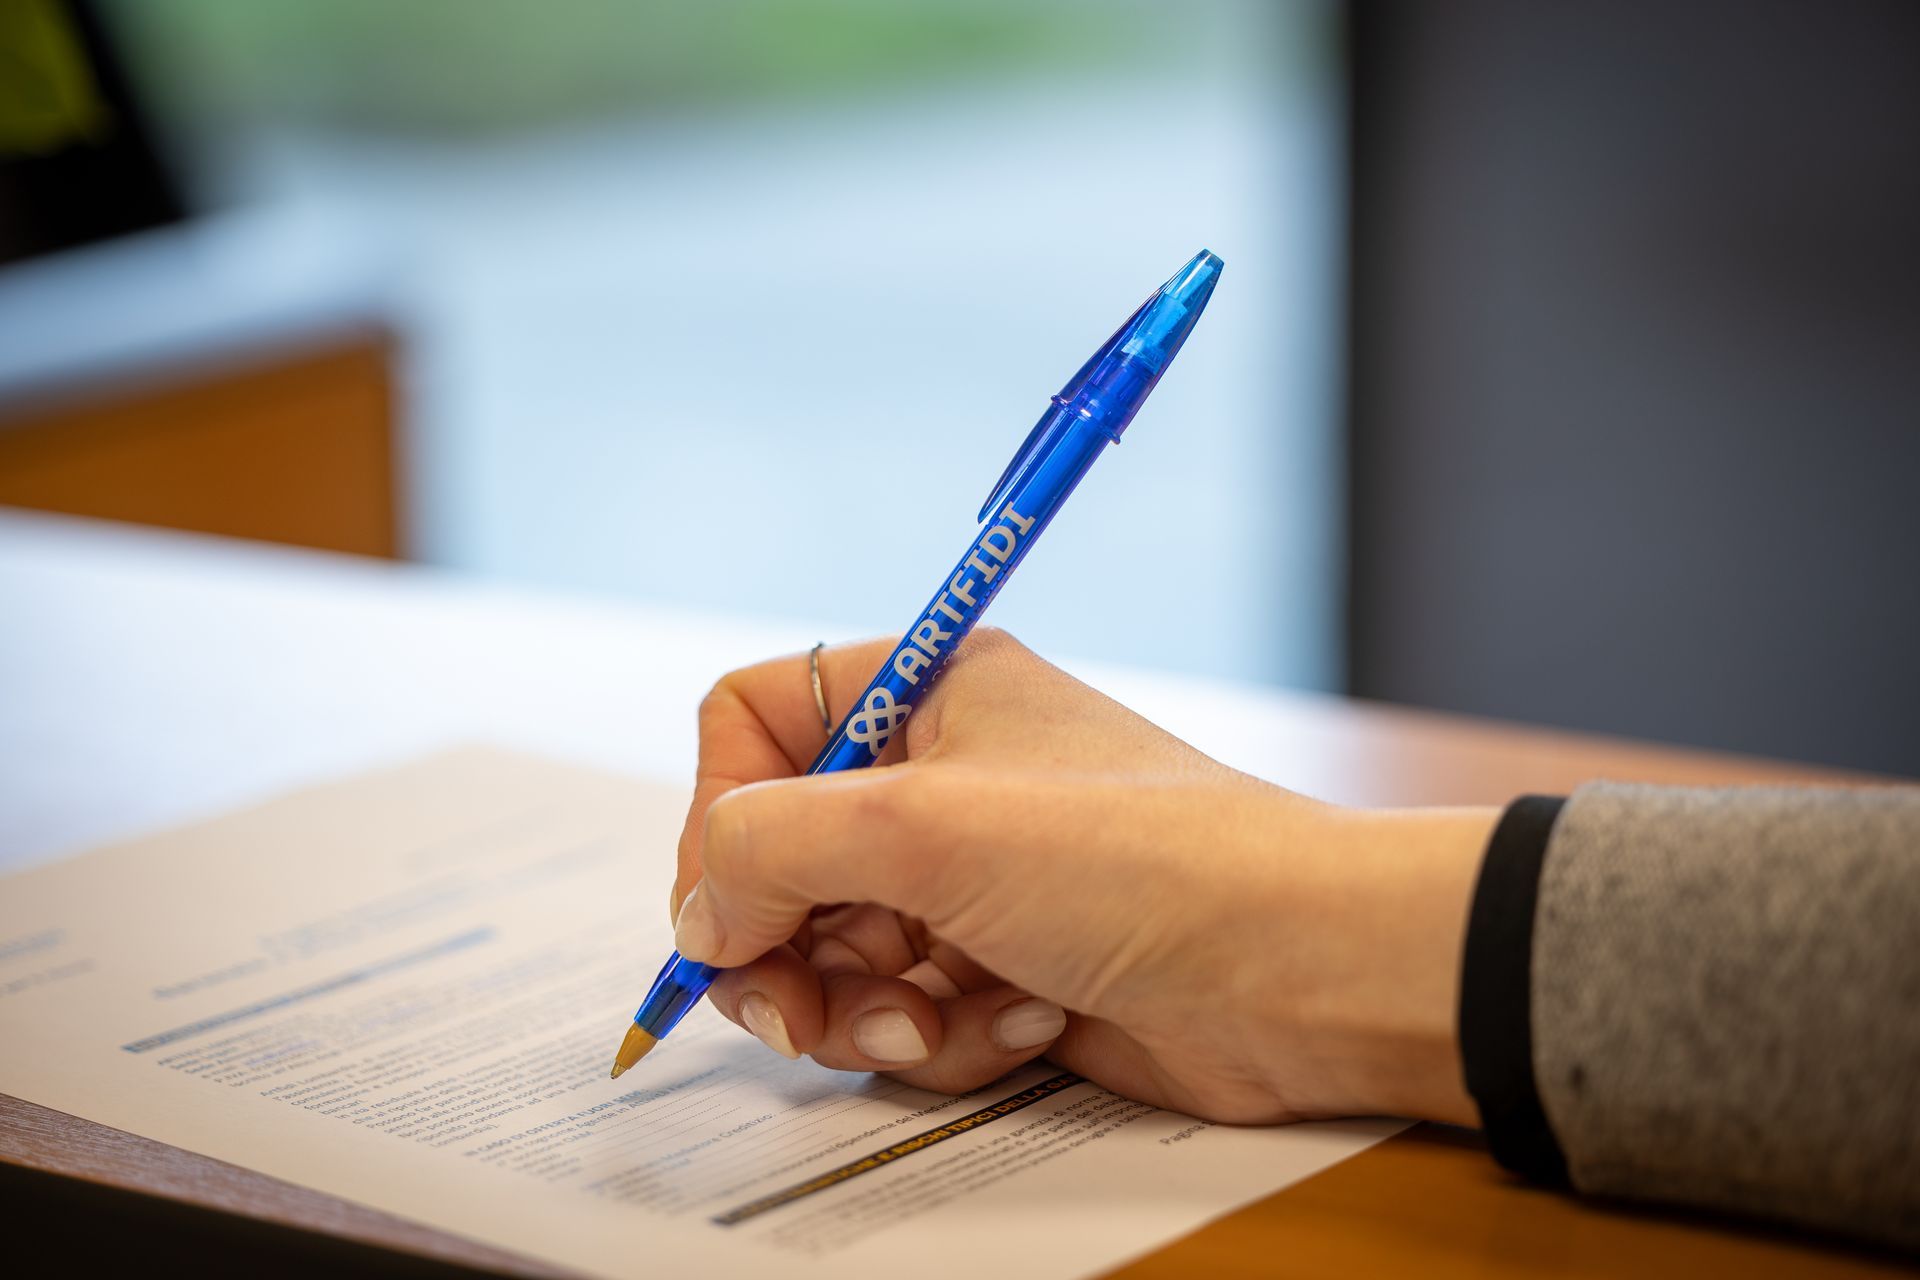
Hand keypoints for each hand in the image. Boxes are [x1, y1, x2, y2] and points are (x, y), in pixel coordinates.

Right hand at [670, 630, 1493, 1124]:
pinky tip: (1026, 1021)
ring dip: (868, 1009)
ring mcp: (972, 879)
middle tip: (798, 1012)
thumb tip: (697, 917)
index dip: (719, 816)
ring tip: (937, 1021)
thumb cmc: (1140, 861)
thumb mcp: (923, 827)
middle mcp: (940, 779)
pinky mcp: (1003, 968)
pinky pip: (908, 1014)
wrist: (1297, 972)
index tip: (729, 904)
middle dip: (785, 950)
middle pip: (778, 861)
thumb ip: (767, 850)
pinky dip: (947, 1036)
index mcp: (922, 693)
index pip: (754, 725)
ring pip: (835, 955)